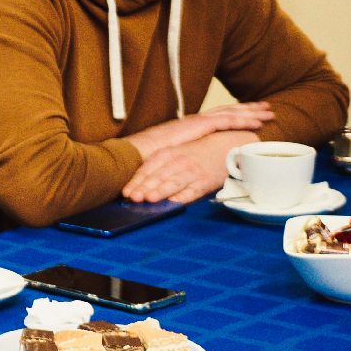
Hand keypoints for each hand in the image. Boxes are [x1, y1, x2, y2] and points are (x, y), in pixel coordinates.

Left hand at [123, 129, 252, 204]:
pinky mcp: (204, 182)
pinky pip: (191, 192)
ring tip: (149, 199)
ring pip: (173, 183)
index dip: (136, 181)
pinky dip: (181, 198)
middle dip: (144, 188)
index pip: (148, 168)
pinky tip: (172, 205)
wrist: (224, 146)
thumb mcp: (174, 153)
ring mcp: (191, 172)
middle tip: (133, 198)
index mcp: (167, 153)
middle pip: (158, 177)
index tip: (126, 192)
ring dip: (160, 192)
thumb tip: (138, 185)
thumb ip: (158, 166)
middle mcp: (178, 162)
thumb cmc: (194, 153)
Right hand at [126, 101, 272, 159]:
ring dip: (251, 112)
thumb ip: (186, 157)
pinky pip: (227, 121)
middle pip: (227, 111)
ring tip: (269, 112)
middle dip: (248, 108)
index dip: (234, 114)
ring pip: (231, 113)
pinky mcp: (199, 125)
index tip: (250, 113)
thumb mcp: (173, 157)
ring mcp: (198, 121)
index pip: (217, 117)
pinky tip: (258, 122)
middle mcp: (196, 120)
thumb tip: (196, 164)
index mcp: (190, 127)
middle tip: (266, 107)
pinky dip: (244, 120)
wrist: (137, 152)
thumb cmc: (148, 160)